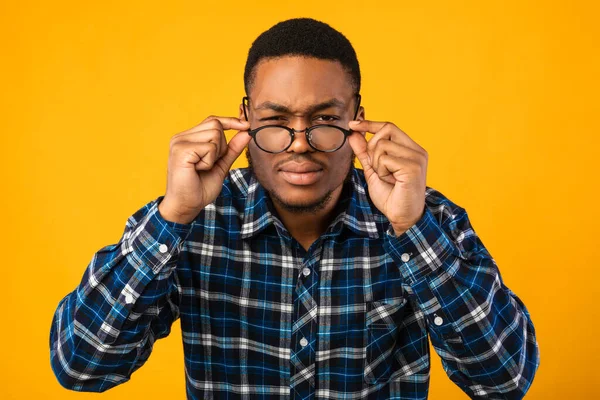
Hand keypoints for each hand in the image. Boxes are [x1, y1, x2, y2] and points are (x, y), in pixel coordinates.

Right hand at [159, 116, 250, 223]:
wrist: (186, 206)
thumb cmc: (200, 188)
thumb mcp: (221, 165)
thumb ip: (232, 148)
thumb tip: (246, 132)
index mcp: (188, 138)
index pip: (213, 120)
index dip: (231, 121)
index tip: (247, 126)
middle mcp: (181, 136)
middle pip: (216, 125)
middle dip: (221, 146)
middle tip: (209, 164)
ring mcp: (179, 142)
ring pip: (215, 134)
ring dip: (215, 155)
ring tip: (202, 167)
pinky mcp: (181, 150)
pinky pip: (209, 147)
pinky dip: (209, 161)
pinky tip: (198, 170)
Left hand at [347, 120, 427, 235]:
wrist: (402, 217)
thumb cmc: (391, 196)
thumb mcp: (373, 170)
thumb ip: (365, 152)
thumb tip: (353, 133)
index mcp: (411, 149)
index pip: (389, 126)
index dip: (370, 124)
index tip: (353, 124)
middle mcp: (417, 150)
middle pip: (386, 130)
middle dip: (373, 148)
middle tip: (378, 168)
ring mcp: (417, 158)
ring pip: (382, 146)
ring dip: (377, 164)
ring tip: (387, 177)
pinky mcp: (413, 167)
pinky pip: (385, 159)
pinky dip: (381, 171)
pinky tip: (390, 181)